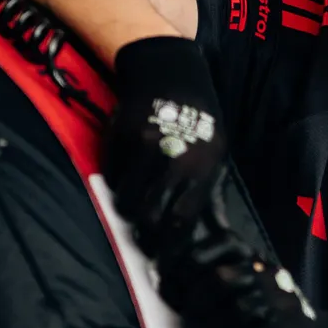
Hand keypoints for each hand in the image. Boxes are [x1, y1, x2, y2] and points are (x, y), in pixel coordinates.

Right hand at [103, 36, 230, 256]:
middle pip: (149, 217)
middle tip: (144, 238)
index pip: (181, 220)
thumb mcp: (215, 149)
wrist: (169, 72)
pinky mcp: (118, 139)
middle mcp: (170, 160)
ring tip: (134, 209)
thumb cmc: (199, 116)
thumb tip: (194, 228)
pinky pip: (111, 177)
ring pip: (126, 201)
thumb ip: (205, 187)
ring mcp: (141, 149)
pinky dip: (117, 186)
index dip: (170, 244)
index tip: (164, 254)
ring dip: (128, 210)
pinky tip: (126, 181)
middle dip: (146, 234)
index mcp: (200, 167)